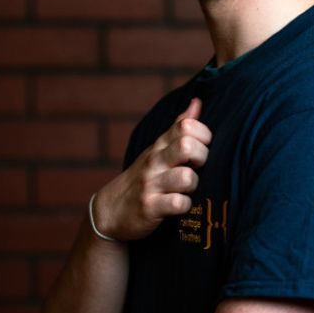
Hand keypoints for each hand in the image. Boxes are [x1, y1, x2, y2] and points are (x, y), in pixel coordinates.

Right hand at [92, 98, 210, 241]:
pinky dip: (185, 206)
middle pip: (187, 146)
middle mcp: (154, 161)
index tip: (202, 147)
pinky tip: (180, 206)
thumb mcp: (157, 149)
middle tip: (197, 167)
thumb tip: (198, 102)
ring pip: (186, 177)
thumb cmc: (144, 177)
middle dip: (202, 157)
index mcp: (159, 146)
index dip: (203, 135)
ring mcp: (151, 184)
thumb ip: (178, 127)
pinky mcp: (150, 208)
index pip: (186, 126)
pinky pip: (178, 204)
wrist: (110, 210)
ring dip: (193, 184)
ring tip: (187, 188)